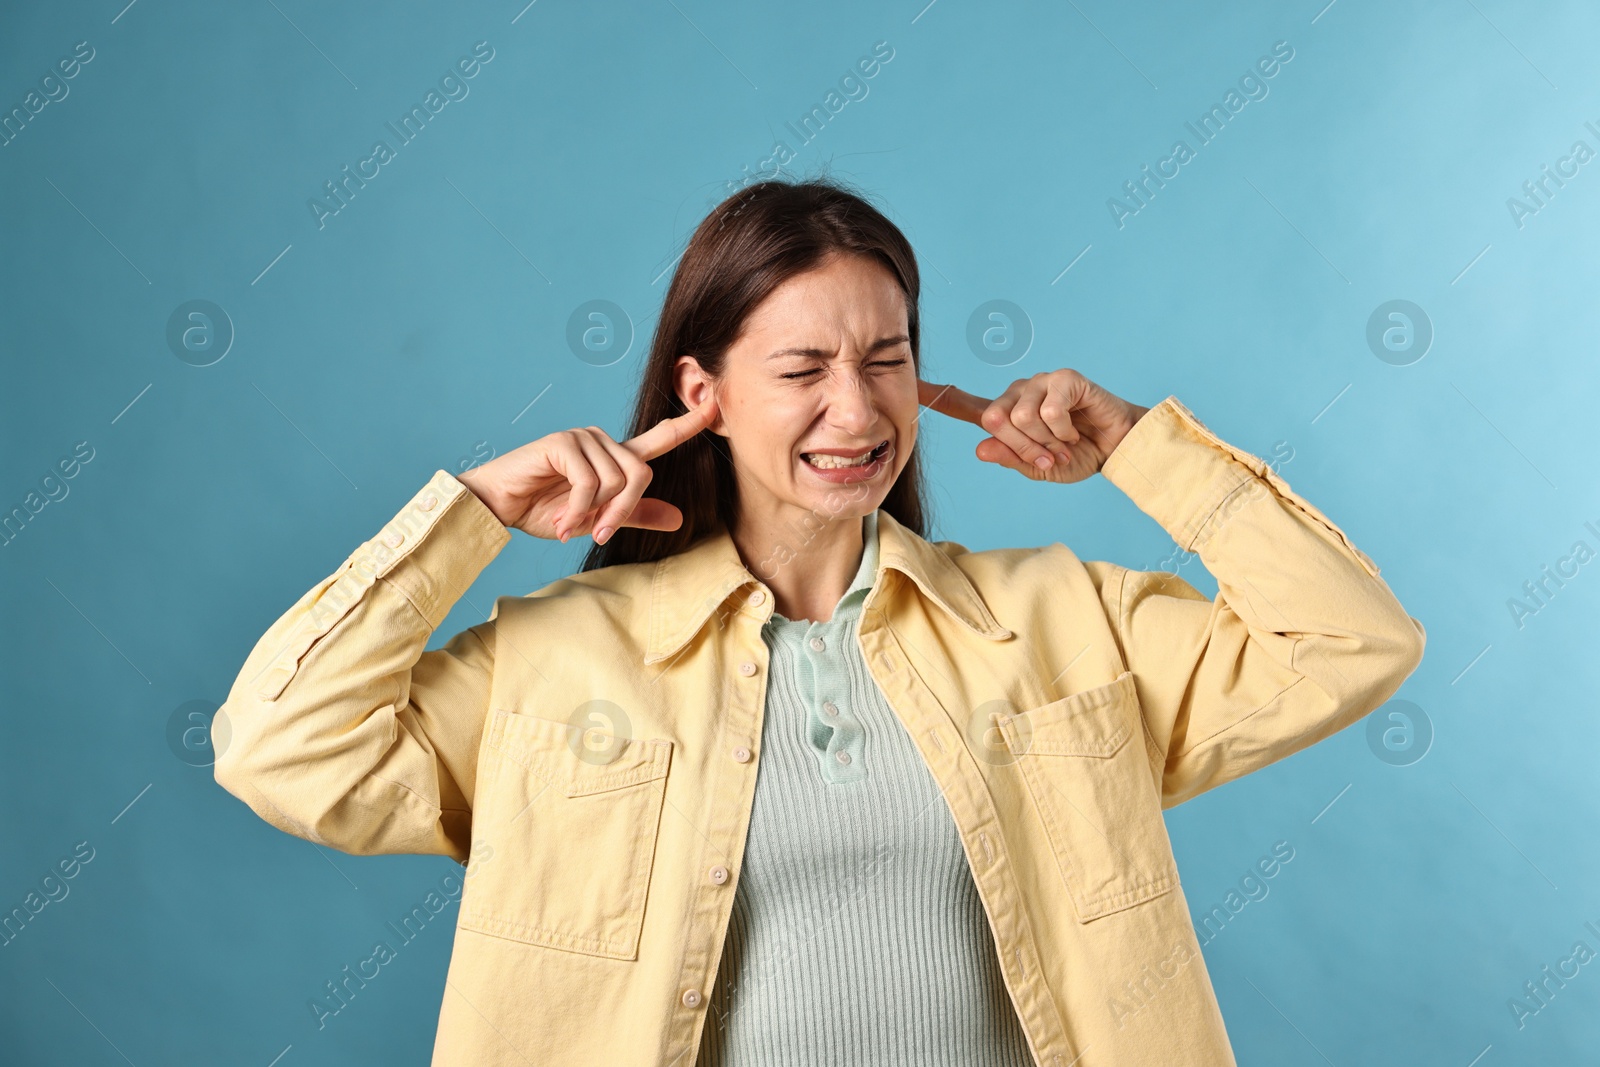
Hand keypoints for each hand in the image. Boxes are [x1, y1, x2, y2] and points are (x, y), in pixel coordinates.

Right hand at [455, 394, 718, 543]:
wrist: (499, 506)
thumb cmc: (543, 508)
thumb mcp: (597, 519)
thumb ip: (635, 514)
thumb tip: (679, 518)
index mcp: (614, 457)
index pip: (660, 439)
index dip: (689, 424)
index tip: (715, 407)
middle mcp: (603, 441)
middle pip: (642, 475)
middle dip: (622, 511)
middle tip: (597, 532)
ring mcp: (583, 438)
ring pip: (617, 481)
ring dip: (594, 513)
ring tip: (570, 523)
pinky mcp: (564, 443)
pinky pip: (589, 483)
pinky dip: (578, 510)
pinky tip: (562, 519)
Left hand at [917, 369, 1148, 483]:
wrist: (1117, 449)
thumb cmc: (1078, 454)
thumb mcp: (1040, 466)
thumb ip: (1011, 458)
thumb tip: (980, 448)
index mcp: (1006, 414)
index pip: (965, 405)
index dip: (938, 397)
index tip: (911, 385)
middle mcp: (1018, 393)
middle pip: (994, 419)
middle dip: (1022, 447)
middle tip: (1047, 454)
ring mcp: (1040, 382)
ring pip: (1020, 416)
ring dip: (1046, 440)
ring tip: (1064, 442)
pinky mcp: (1065, 379)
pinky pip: (1049, 409)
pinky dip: (1064, 428)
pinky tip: (1075, 426)